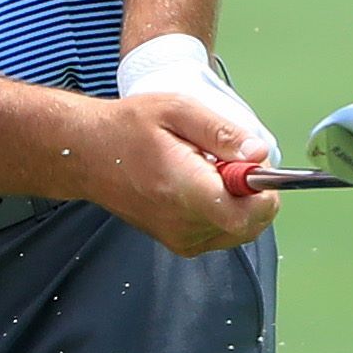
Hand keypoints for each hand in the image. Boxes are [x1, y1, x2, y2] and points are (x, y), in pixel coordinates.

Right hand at [93, 89, 275, 254]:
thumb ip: (223, 133)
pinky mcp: (179, 243)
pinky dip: (226, 212)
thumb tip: (259, 154)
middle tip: (232, 163)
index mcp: (182, 189)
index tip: (256, 168)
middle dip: (255, 195)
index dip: (264, 195)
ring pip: (239, 231)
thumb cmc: (128, 128)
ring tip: (211, 171)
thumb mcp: (178, 110)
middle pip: (248, 225)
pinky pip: (222, 234)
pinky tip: (205, 186)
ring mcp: (179, 237)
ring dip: (240, 203)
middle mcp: (181, 223)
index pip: (244, 215)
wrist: (88, 154)